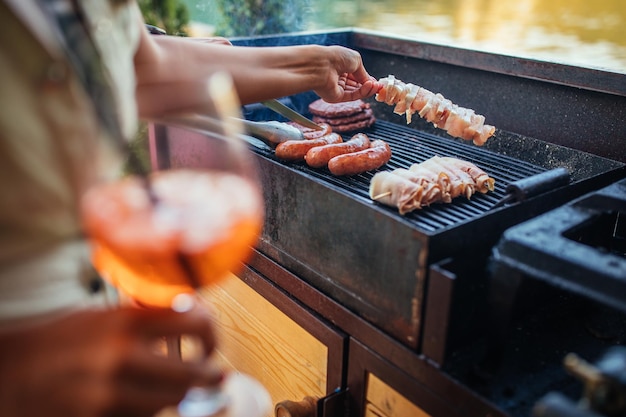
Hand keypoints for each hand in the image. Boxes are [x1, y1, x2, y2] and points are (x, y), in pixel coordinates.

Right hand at [0, 307, 219, 416]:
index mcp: (124, 321)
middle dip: (210, 375)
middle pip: (193, 372)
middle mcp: (122, 355)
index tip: (211, 338)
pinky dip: (151, 409)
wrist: (10, 373)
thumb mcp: (101, 317)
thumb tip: (186, 314)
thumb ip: (143, 317)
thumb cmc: (57, 340)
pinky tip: (143, 399)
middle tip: (215, 374)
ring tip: (176, 386)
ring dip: (180, 394)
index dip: (211, 330)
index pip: (192, 320)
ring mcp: (111, 391)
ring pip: (171, 401)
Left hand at [314, 45, 381, 102]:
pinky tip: (370, 86)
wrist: (321, 65)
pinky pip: (352, 96)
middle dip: (369, 85)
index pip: (357, 75)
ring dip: (368, 89)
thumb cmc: (336, 57)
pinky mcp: (336, 97)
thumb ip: (364, 73)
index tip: (377, 81)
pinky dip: (362, 92)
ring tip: (376, 86)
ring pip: (356, 92)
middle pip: (357, 85)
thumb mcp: (355, 60)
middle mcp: (339, 78)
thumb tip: (370, 82)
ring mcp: (337, 88)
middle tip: (379, 86)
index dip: (367, 78)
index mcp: (341, 66)